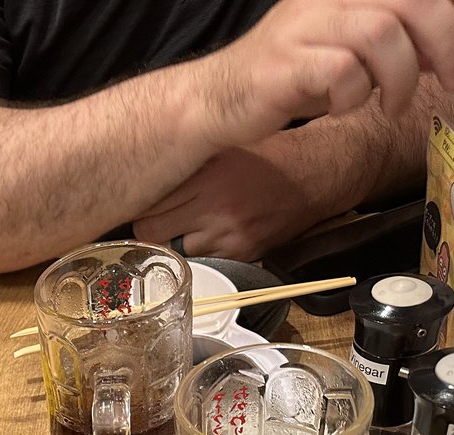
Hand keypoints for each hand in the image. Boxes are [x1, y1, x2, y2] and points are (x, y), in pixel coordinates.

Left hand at [133, 141, 335, 259]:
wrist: (313, 174)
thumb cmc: (264, 157)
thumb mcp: (220, 151)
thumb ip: (183, 169)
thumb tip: (140, 182)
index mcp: (208, 178)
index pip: (147, 208)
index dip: (142, 207)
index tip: (144, 204)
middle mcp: (217, 209)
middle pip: (152, 234)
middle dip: (151, 228)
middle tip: (160, 219)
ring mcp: (230, 237)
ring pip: (174, 253)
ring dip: (174, 244)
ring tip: (186, 227)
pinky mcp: (243, 255)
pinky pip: (202, 263)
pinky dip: (199, 254)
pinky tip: (208, 237)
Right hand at [205, 0, 453, 146]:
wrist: (216, 102)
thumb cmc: (289, 76)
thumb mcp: (352, 45)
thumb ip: (404, 35)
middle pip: (412, 0)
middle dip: (446, 42)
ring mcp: (305, 25)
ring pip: (382, 34)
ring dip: (400, 78)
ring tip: (389, 104)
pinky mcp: (285, 64)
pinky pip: (343, 73)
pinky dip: (354, 97)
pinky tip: (343, 107)